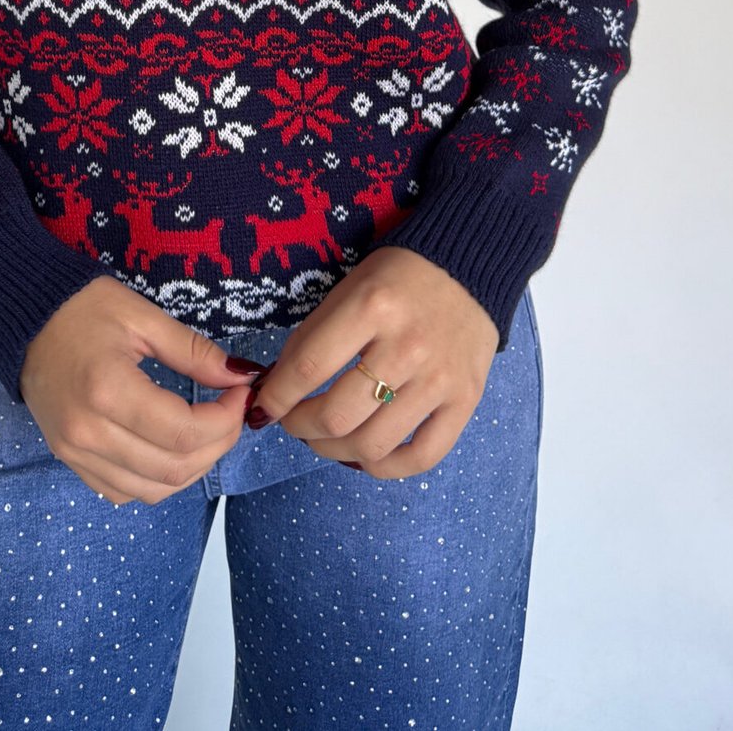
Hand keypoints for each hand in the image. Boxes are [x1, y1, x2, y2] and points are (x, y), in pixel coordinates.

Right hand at [20, 275, 263, 505]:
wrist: (24, 317)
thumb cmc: (81, 307)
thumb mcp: (142, 317)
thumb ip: (193, 351)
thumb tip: (240, 377)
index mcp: (107, 391)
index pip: (183, 431)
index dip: (224, 419)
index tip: (240, 393)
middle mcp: (88, 433)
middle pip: (173, 468)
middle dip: (217, 444)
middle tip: (232, 413)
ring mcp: (75, 452)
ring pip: (152, 490)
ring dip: (192, 469)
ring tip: (208, 432)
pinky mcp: (69, 459)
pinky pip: (123, 491)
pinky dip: (157, 481)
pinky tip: (170, 449)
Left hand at [245, 248, 499, 478]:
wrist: (469, 266)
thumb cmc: (398, 276)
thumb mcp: (349, 287)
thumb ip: (315, 336)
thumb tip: (277, 388)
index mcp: (372, 306)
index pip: (308, 368)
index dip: (276, 397)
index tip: (263, 406)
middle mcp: (407, 346)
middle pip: (337, 415)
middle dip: (300, 426)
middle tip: (293, 420)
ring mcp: (439, 379)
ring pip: (373, 444)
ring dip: (333, 450)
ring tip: (324, 438)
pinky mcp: (465, 401)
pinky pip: (421, 457)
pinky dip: (385, 467)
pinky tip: (365, 453)